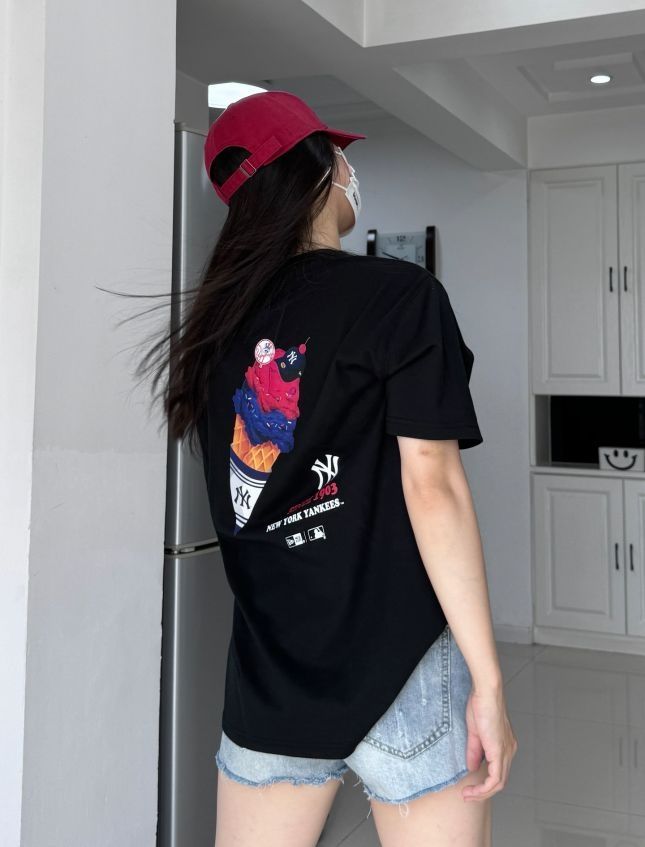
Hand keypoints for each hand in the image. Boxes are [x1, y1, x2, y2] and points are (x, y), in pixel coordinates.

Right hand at [461, 684, 517, 801]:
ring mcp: (506, 752)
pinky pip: (496, 778)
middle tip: (467, 795)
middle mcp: (509, 750)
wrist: (487, 692)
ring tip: (468, 795)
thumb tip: (473, 767)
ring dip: (483, 793)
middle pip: (500, 781)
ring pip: (499, 783)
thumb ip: (475, 751)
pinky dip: (484, 788)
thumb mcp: (475, 732)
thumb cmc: (481, 705)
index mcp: (504, 745)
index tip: (469, 786)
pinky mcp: (500, 751)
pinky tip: (472, 789)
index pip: (498, 771)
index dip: (485, 783)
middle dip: (483, 792)